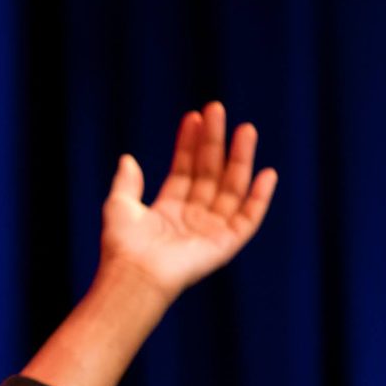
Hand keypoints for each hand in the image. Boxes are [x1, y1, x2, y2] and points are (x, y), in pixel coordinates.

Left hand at [96, 103, 276, 298]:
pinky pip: (248, 219)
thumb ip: (126, 182)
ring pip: (231, 189)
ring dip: (240, 159)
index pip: (184, 170)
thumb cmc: (122, 247)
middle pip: (209, 173)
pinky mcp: (224, 245)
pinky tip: (266, 173)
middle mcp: (192, 219)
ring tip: (245, 129)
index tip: (194, 116)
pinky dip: (259, 198)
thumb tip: (128, 158)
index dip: (189, 143)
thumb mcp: (119, 205)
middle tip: (217, 110)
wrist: (134, 275)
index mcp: (168, 211)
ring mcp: (210, 231)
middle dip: (215, 142)